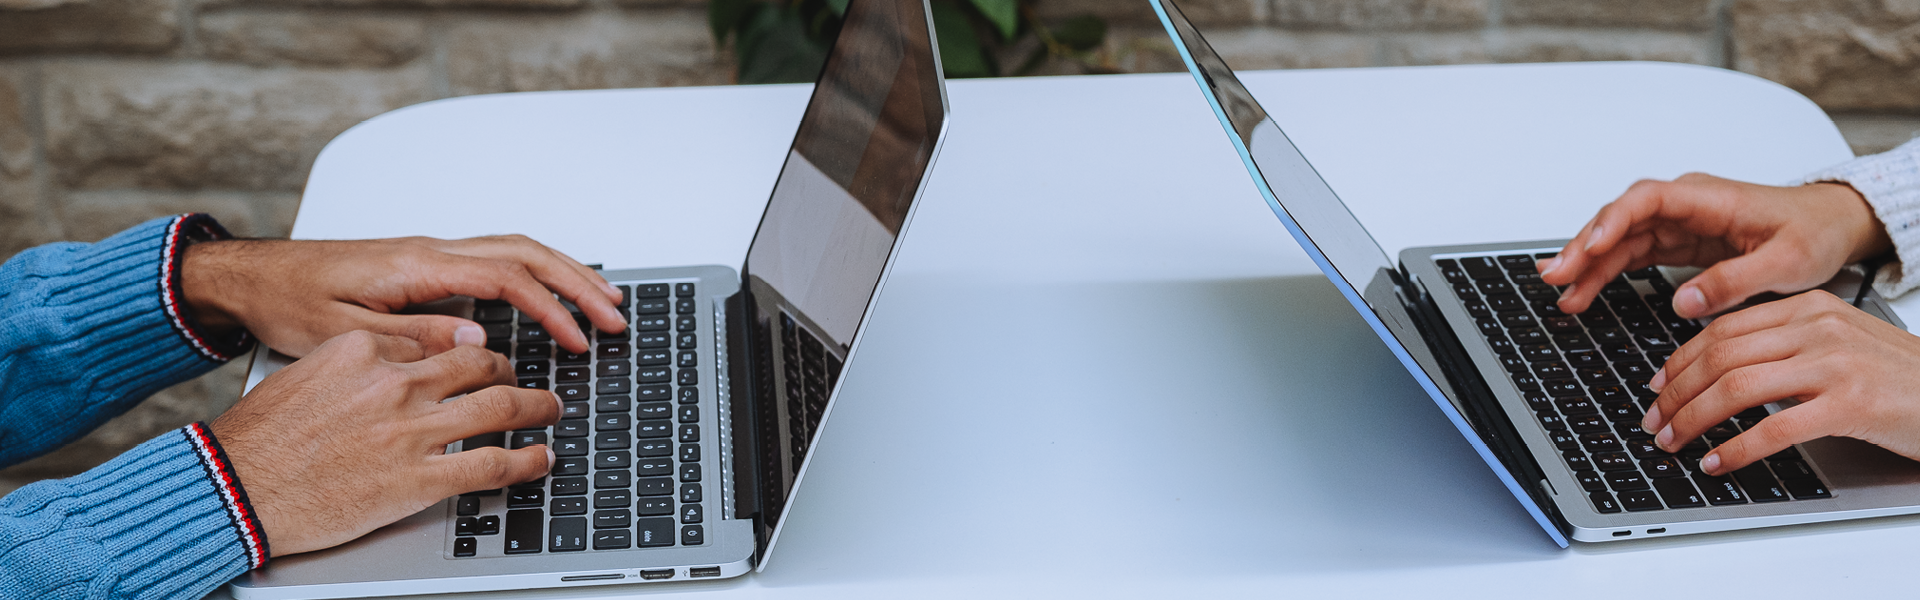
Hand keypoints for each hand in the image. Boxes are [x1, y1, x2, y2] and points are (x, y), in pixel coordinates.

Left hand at [180, 235, 625, 356]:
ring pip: (516, 250)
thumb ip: (412, 338)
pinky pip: (497, 258)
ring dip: (563, 273)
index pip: (506, 279)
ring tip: (601, 302)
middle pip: (526, 252)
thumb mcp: (342, 334)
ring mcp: (431, 253)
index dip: (551, 308)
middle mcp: (431, 251)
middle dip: (578, 282)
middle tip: (615, 315)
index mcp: (417, 264)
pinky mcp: (426, 264)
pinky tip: (550, 294)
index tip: (579, 340)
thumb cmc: (288, 301)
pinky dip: (536, 272)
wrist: (252, 276)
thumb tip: (476, 342)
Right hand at [211, 330, 560, 555]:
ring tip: (551, 410)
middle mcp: (395, 384)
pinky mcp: (419, 479)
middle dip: (512, 370)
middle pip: (479, 362)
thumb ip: (356, 361)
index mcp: (364, 349)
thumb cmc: (260, 438)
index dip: (467, 348)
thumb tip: (393, 359)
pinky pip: (493, 464)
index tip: (481, 357)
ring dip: (537, 408)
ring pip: (501, 405)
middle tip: (526, 380)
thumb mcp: (306, 372)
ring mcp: (411, 431)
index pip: (436, 338)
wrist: (235, 486)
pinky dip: (528, 461)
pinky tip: (541, 459)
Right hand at [1538, 173, 1889, 318]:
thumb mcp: (1787, 261)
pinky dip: (1605, 273)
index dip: (1613, 222)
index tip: (1590, 246)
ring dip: (1588, 265)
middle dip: (1584, 247)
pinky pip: (1631, 255)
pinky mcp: (1677, 243)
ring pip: (1619, 240)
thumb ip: (1735, 280)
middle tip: (1556, 277)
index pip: (1646, 200)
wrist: (1832, 225)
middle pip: (1620, 220)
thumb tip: (1685, 302)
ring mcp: (1677, 224)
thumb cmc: (1814, 232)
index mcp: (1708, 198)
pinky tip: (1584, 292)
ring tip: (1561, 294)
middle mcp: (1685, 206)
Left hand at [1640, 290, 1919, 475]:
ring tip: (1673, 442)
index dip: (1678, 361)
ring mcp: (1835, 364)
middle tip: (1653, 421)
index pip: (1722, 329)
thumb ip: (1786, 344)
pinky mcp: (1852, 404)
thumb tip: (1719, 368)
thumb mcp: (1840, 342)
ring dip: (1694, 419)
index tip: (1655, 386)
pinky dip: (1736, 448)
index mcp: (1810, 308)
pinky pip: (1775, 428)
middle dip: (1675, 393)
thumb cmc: (1900, 377)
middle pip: (1720, 357)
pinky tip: (1717, 462)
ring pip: (1737, 388)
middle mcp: (1819, 328)